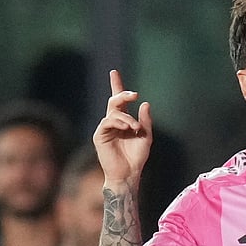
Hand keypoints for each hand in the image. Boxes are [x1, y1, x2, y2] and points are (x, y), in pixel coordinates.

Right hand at [92, 69, 152, 187]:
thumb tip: (144, 103)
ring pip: (113, 112)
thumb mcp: (146, 136)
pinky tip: (127, 128)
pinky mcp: (100, 136)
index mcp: (124, 121)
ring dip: (127, 117)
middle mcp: (113, 123)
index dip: (116, 86)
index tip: (114, 72)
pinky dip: (119, 123)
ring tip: (135, 127)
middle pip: (114, 101)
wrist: (128, 173)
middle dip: (123, 94)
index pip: (119, 101)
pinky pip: (108, 122)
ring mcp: (105, 129)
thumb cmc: (137, 157)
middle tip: (134, 94)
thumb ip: (145, 121)